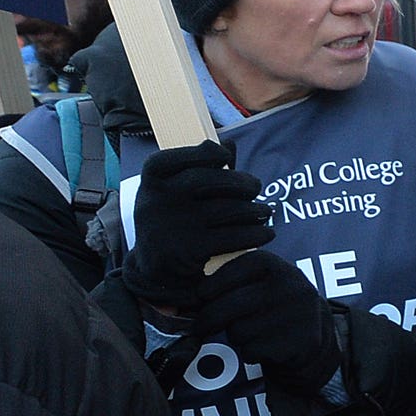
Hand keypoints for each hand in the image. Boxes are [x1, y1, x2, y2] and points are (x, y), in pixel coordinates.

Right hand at [122, 140, 270, 316]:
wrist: (157, 273)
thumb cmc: (173, 221)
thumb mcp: (174, 194)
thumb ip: (199, 168)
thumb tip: (228, 142)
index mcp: (151, 182)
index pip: (176, 157)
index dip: (205, 153)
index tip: (225, 156)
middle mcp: (156, 201)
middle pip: (208, 179)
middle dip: (240, 182)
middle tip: (256, 187)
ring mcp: (172, 227)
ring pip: (226, 209)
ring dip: (254, 210)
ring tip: (265, 212)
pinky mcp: (189, 252)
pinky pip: (232, 236)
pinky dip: (255, 233)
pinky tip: (265, 232)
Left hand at [193, 249, 338, 394]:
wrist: (313, 335)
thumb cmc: (273, 307)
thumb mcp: (261, 283)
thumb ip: (232, 282)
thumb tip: (186, 297)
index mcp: (275, 265)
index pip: (231, 271)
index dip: (210, 287)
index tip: (202, 297)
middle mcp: (288, 285)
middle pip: (229, 305)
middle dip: (209, 319)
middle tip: (201, 326)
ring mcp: (297, 313)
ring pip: (239, 331)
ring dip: (236, 337)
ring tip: (249, 333)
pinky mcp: (299, 340)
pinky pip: (253, 350)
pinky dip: (251, 353)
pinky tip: (263, 347)